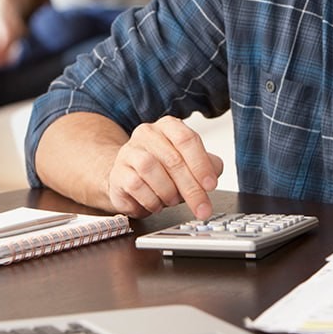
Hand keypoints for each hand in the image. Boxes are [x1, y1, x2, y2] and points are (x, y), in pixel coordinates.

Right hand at [107, 116, 222, 219]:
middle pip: (172, 159)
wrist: (128, 178)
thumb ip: (207, 165)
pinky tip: (156, 203)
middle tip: (201, 207)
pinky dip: (151, 200)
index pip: (187, 139)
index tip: (210, 185)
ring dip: (168, 192)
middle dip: (191, 188)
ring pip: (150, 169)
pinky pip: (135, 185)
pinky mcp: (117, 172)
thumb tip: (215, 172)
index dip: (201, 164)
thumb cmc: (163, 169)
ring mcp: (128, 151)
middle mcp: (147, 134)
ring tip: (173, 200)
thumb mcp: (189, 164)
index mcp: (168, 126)